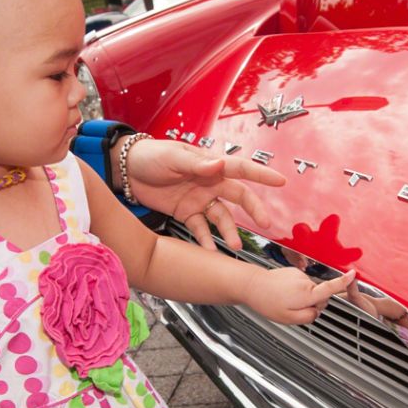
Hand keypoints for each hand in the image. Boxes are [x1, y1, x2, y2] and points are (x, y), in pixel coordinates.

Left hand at [125, 136, 285, 249]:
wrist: (127, 170)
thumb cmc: (152, 155)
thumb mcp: (173, 158)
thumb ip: (196, 165)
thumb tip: (219, 165)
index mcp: (209, 165)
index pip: (240, 168)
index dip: (261, 175)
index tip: (281, 181)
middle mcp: (209, 183)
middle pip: (238, 196)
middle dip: (254, 209)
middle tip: (266, 223)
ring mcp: (199, 199)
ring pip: (221, 217)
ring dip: (229, 231)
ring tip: (235, 246)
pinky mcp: (186, 213)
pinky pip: (201, 228)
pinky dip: (206, 240)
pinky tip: (211, 251)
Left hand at [245, 267, 355, 324]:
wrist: (251, 285)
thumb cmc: (267, 301)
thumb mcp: (288, 319)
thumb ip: (307, 317)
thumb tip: (317, 312)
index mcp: (306, 294)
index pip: (329, 288)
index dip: (343, 282)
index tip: (354, 275)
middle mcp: (304, 282)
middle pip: (318, 296)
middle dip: (311, 304)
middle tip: (293, 309)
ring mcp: (298, 275)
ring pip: (308, 291)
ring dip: (301, 297)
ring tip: (283, 300)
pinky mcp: (293, 271)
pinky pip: (300, 284)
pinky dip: (294, 290)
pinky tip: (282, 294)